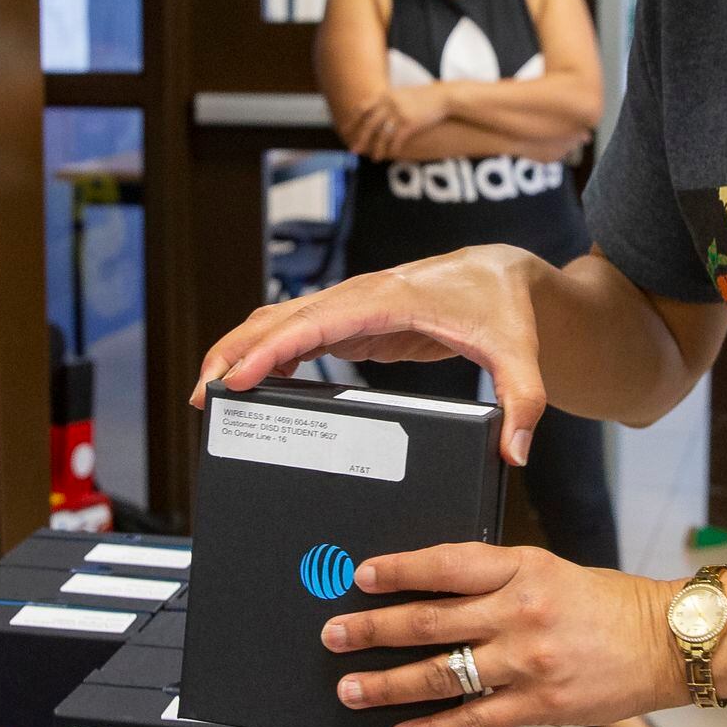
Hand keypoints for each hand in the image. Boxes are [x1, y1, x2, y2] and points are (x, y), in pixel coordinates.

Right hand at [191, 244, 550, 463]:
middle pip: (281, 319)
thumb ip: (522, 402)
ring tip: (211, 394)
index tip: (239, 376)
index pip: (317, 322)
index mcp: (390, 299)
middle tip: (203, 396)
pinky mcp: (351, 321)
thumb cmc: (503, 306)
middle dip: (236, 352)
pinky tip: (252, 385)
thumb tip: (515, 451)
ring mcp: (351, 307)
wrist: (502, 274)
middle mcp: (360, 297)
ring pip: (280, 322)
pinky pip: (296, 334)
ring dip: (242, 352)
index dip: (274, 348)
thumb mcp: (521, 354)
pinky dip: (266, 355)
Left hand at [318, 544, 683, 726]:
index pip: (447, 564)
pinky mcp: (539, 704)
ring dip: (388, 683)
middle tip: (335, 634)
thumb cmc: (608, 604)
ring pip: (441, 674)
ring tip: (352, 687)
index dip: (399, 570)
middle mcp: (521, 612)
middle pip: (430, 620)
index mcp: (524, 568)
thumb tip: (434, 595)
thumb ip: (498, 580)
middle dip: (373, 629)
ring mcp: (528, 661)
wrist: (667, 642)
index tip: (361, 576)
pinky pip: (472, 719)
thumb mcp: (551, 571)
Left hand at [343, 85, 454, 160]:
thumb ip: (388, 101)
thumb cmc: (424, 97)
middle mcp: (389, 103)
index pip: (362, 108)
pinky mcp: (410, 123)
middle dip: (360, 138)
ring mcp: (399, 113)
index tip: (345, 130)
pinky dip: (393, 149)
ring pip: (382, 135)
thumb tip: (376, 113)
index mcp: (385, 95)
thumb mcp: (402, 94)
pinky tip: (392, 155)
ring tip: (374, 158)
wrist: (444, 97)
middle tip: (354, 150)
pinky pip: (396, 140)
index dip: (352, 120)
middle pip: (369, 124)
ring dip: (377, 148)